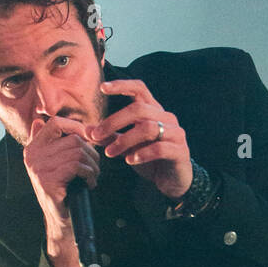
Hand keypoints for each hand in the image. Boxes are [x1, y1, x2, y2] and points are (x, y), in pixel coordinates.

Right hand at [23, 115, 100, 226]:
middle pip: (72, 139)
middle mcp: (32, 156)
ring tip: (93, 176)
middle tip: (95, 167)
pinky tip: (89, 184)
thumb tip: (39, 119)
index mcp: (33, 148)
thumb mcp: (51, 163)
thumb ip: (46, 142)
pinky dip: (89, 174)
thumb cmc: (61, 189)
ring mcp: (39, 168)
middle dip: (91, 152)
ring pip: (77, 152)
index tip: (90, 137)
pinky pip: (77, 167)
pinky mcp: (48, 181)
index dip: (76, 126)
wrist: (59, 219)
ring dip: (92, 165)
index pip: (55, 123)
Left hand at [86, 79, 193, 200]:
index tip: (102, 87)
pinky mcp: (180, 151)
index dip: (121, 85)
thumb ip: (110, 138)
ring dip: (124, 140)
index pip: (139, 89)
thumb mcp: (127, 148)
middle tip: (95, 135)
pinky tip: (130, 161)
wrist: (173, 181)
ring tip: (110, 153)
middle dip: (114, 122)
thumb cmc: (150, 160)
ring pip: (147, 128)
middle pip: (138, 109)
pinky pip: (159, 148)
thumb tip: (87, 131)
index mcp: (153, 111)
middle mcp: (166, 117)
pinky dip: (142, 154)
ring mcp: (175, 133)